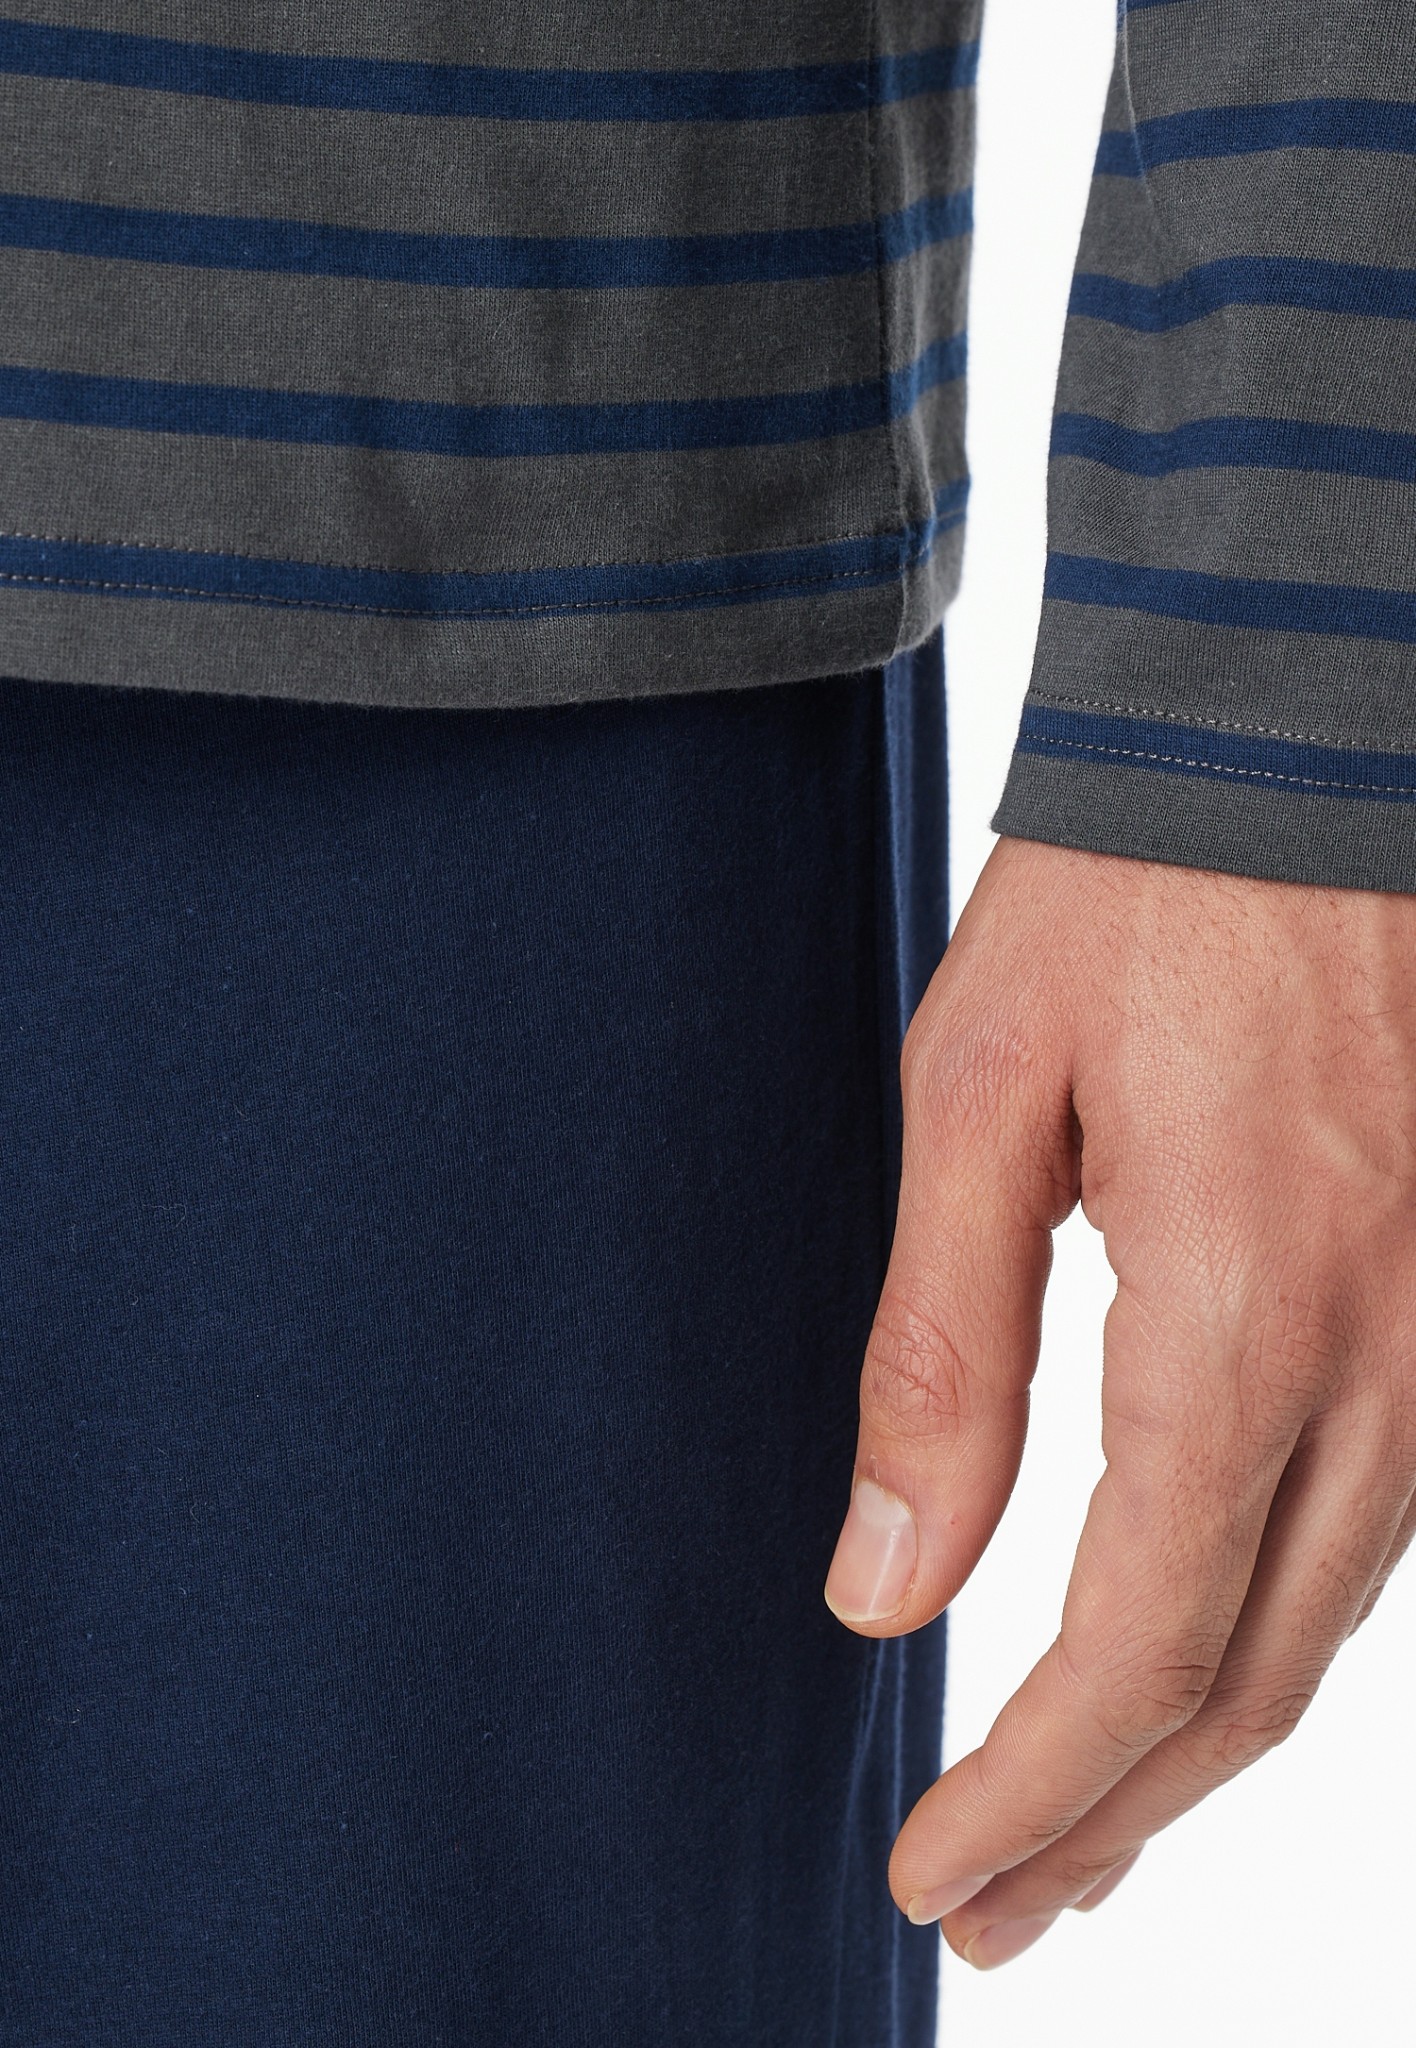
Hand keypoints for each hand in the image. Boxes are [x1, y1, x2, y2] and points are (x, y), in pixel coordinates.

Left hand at [824, 835, 1415, 1968]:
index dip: (1032, 1789)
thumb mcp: (979, 1094)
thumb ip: (940, 1349)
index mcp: (1242, 1309)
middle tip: (997, 1911)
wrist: (1298, 744)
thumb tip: (883, 1581)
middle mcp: (1383, 1352)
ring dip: (1200, 1743)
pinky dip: (1279, 1626)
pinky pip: (1381, 1519)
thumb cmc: (1124, 898)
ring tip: (1084, 1832)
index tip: (930, 1874)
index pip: (1135, 1641)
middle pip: (1248, 1674)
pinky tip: (1202, 1655)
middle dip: (1114, 1818)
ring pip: (1333, 1618)